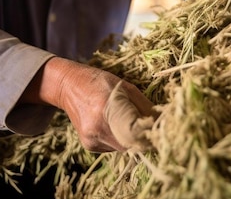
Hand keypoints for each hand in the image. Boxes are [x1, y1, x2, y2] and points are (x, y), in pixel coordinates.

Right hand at [24, 58, 155, 151]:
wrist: (69, 86)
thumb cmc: (100, 82)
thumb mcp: (125, 87)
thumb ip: (144, 106)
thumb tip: (161, 122)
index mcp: (107, 108)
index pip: (136, 131)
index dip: (151, 132)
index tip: (161, 129)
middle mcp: (97, 127)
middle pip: (132, 144)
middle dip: (144, 138)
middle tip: (151, 127)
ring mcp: (91, 139)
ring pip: (124, 148)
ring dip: (133, 139)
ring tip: (130, 121)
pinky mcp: (89, 145)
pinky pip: (113, 147)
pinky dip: (120, 139)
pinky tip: (114, 124)